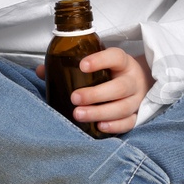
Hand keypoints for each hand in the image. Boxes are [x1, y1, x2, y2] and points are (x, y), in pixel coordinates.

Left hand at [34, 48, 152, 134]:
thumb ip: (71, 66)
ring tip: (78, 114)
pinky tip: (99, 127)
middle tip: (74, 97)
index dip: (100, 60)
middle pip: (120, 87)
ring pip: (123, 108)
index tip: (82, 65)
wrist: (140, 83)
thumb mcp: (99, 64)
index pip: (116, 57)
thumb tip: (42, 71)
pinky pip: (129, 123)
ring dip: (100, 112)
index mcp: (123, 63)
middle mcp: (133, 81)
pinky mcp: (137, 114)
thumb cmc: (112, 73)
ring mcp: (136, 99)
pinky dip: (115, 126)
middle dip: (96, 94)